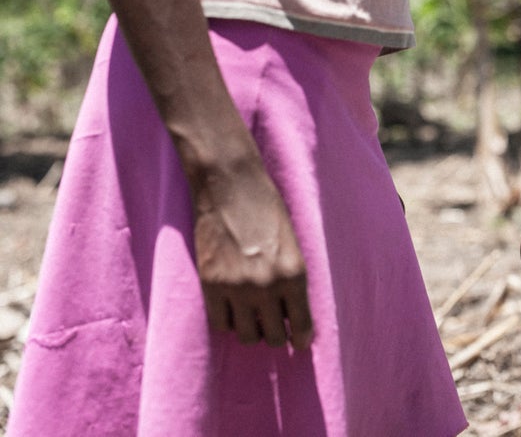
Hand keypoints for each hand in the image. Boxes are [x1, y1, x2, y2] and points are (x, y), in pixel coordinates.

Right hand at [192, 159, 312, 349]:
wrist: (230, 186)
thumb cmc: (267, 209)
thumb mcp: (293, 245)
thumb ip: (292, 278)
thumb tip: (290, 312)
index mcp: (295, 275)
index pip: (301, 326)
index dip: (300, 338)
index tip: (298, 342)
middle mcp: (268, 287)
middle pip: (274, 337)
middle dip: (276, 334)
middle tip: (273, 326)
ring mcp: (237, 288)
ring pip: (246, 336)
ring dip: (251, 330)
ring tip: (252, 317)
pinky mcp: (210, 284)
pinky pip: (220, 323)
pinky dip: (227, 321)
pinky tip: (231, 309)